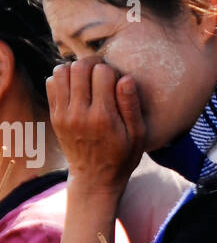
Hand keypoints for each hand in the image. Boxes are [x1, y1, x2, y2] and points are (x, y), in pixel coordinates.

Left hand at [47, 57, 144, 193]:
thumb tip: (126, 78)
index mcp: (103, 117)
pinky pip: (51, 83)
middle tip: (102, 72)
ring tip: (87, 78)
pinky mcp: (55, 116)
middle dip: (93, 63)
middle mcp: (79, 114)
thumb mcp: (138, 136)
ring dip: (76, 69)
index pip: (103, 72)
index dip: (112, 71)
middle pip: (80, 67)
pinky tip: (76, 87)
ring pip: (62, 71)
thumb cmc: (122, 157)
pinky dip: (62, 79)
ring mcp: (63, 115)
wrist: (94, 179)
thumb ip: (131, 106)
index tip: (116, 82)